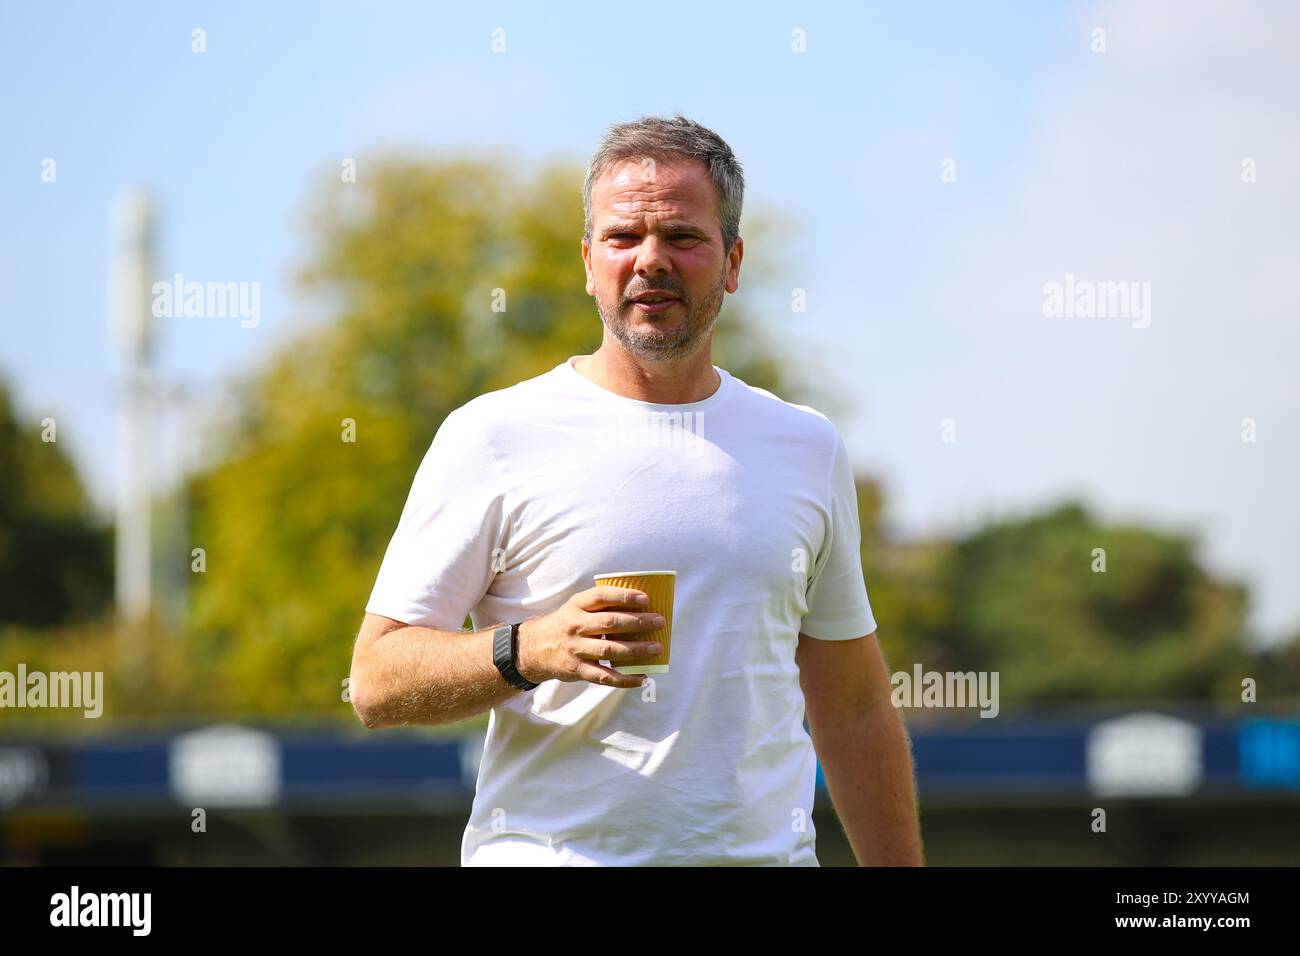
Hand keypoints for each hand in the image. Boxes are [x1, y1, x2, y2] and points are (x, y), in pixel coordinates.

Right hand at [515, 586, 664, 687]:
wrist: (534, 649)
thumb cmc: (566, 624)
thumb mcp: (576, 607)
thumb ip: (600, 605)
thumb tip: (640, 607)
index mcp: (576, 606)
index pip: (601, 597)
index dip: (624, 596)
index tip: (645, 599)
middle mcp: (575, 626)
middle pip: (609, 623)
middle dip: (637, 622)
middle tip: (659, 622)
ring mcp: (576, 649)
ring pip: (609, 650)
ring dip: (636, 650)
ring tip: (656, 648)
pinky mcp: (577, 670)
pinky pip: (604, 677)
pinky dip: (625, 679)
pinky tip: (642, 677)